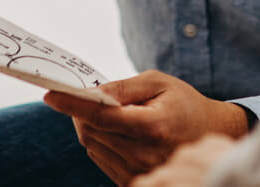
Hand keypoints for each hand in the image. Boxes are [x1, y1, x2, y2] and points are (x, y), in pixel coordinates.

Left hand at [44, 70, 250, 184]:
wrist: (208, 133)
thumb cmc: (182, 103)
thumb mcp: (158, 82)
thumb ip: (123, 87)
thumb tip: (91, 92)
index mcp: (153, 127)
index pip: (102, 116)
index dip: (73, 104)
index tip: (50, 94)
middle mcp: (144, 154)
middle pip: (91, 131)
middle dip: (81, 111)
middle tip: (87, 95)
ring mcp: (139, 172)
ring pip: (92, 145)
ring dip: (88, 126)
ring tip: (109, 112)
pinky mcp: (133, 181)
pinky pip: (100, 158)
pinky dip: (99, 140)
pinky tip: (115, 129)